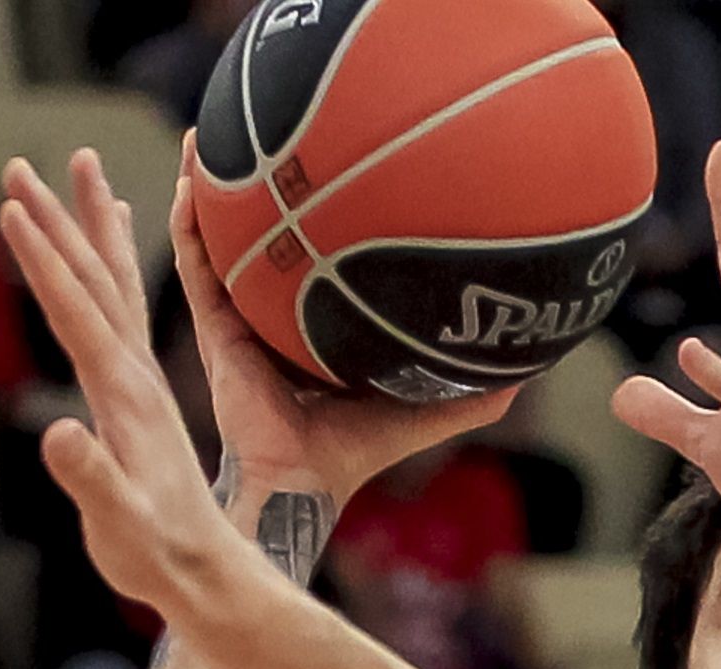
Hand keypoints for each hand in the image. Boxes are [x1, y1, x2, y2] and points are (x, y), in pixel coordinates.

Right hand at [0, 154, 246, 610]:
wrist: (207, 574)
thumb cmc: (158, 556)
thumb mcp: (119, 523)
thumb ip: (91, 479)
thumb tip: (59, 433)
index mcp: (128, 395)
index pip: (82, 313)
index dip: (45, 262)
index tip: (15, 206)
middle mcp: (138, 376)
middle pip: (98, 281)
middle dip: (59, 220)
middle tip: (24, 160)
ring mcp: (141, 384)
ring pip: (115, 288)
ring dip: (88, 230)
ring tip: (78, 172)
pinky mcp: (142, 397)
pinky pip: (127, 317)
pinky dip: (116, 273)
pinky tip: (110, 256)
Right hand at [170, 131, 514, 502]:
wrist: (306, 482)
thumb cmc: (357, 453)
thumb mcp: (424, 411)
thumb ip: (472, 396)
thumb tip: (530, 370)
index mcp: (310, 332)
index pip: (309, 266)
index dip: (311, 224)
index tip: (324, 173)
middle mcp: (270, 320)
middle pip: (257, 242)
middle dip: (253, 191)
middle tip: (260, 134)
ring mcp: (237, 324)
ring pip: (217, 243)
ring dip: (208, 191)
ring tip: (203, 137)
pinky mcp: (215, 333)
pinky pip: (195, 269)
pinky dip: (189, 227)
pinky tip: (190, 184)